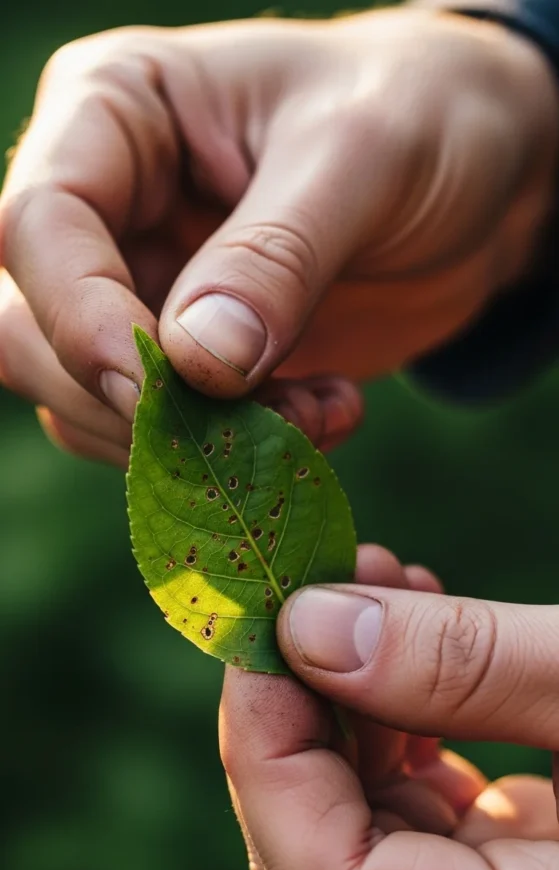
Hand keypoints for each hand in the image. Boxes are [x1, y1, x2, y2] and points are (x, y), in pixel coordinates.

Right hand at [1, 10, 556, 465]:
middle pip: (33, 328)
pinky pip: (167, 431)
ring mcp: (142, 288)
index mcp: (117, 109)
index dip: (80, 316)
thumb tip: (195, 365)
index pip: (40, 223)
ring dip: (194, 440)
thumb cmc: (423, 116)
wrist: (483, 177)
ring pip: (91, 399)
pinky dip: (232, 452)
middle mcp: (108, 205)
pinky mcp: (188, 358)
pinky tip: (324, 419)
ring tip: (322, 415)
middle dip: (135, 400)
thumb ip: (275, 258)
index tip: (157, 387)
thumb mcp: (363, 156)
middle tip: (260, 420)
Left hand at [221, 547, 558, 869]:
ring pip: (362, 826)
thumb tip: (307, 627)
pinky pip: (415, 810)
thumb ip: (469, 667)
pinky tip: (421, 641)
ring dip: (348, 700)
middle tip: (320, 584)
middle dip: (301, 708)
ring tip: (382, 587)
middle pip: (323, 856)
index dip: (270, 751)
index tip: (266, 628)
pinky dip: (399, 720)